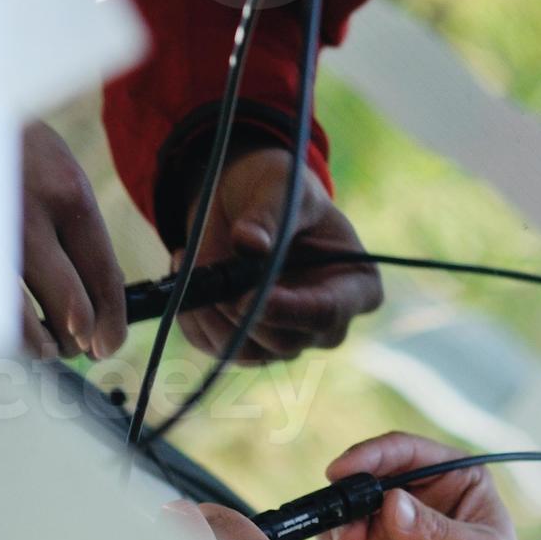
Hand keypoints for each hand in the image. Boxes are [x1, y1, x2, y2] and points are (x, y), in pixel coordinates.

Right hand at [20, 121, 127, 360]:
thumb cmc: (11, 146)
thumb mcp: (57, 169)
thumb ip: (75, 226)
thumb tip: (91, 295)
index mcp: (69, 194)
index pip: (104, 276)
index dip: (112, 320)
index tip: (109, 341)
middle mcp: (33, 217)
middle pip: (73, 305)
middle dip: (82, 338)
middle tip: (82, 347)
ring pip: (27, 319)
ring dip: (45, 345)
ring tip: (50, 348)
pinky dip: (6, 334)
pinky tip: (15, 337)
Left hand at [177, 150, 383, 360]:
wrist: (247, 201)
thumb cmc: (281, 190)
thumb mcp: (280, 185)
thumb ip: (269, 213)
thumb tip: (249, 244)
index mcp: (354, 286)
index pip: (327, 313)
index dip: (288, 311)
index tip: (249, 295)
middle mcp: (325, 323)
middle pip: (284, 342)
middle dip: (239, 310)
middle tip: (210, 272)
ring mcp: (286, 338)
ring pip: (246, 354)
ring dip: (209, 314)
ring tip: (189, 261)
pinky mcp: (248, 345)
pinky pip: (214, 346)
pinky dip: (192, 315)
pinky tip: (186, 276)